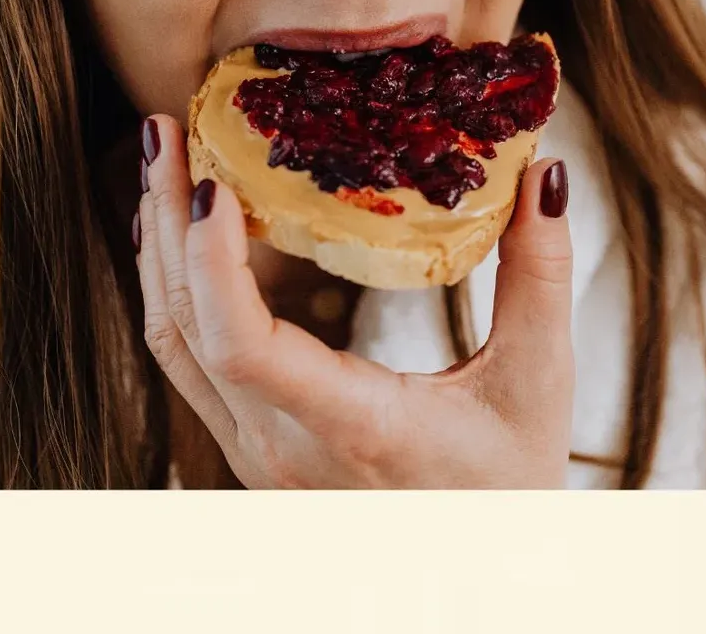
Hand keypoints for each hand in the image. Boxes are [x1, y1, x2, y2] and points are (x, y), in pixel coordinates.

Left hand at [133, 113, 575, 487]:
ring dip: (158, 248)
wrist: (474, 577)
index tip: (214, 185)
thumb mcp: (539, 386)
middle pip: (184, 329)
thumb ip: (541, 277)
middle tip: (165, 129)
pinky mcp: (250, 446)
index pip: (242, 348)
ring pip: (171, 344)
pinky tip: (185, 231)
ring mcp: (254, 453)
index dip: (211, 264)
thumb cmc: (507, 494)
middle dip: (166, 220)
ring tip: (162, 160)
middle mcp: (280, 449)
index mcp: (350, 429)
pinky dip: (177, 286)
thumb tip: (547, 175)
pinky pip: (188, 361)